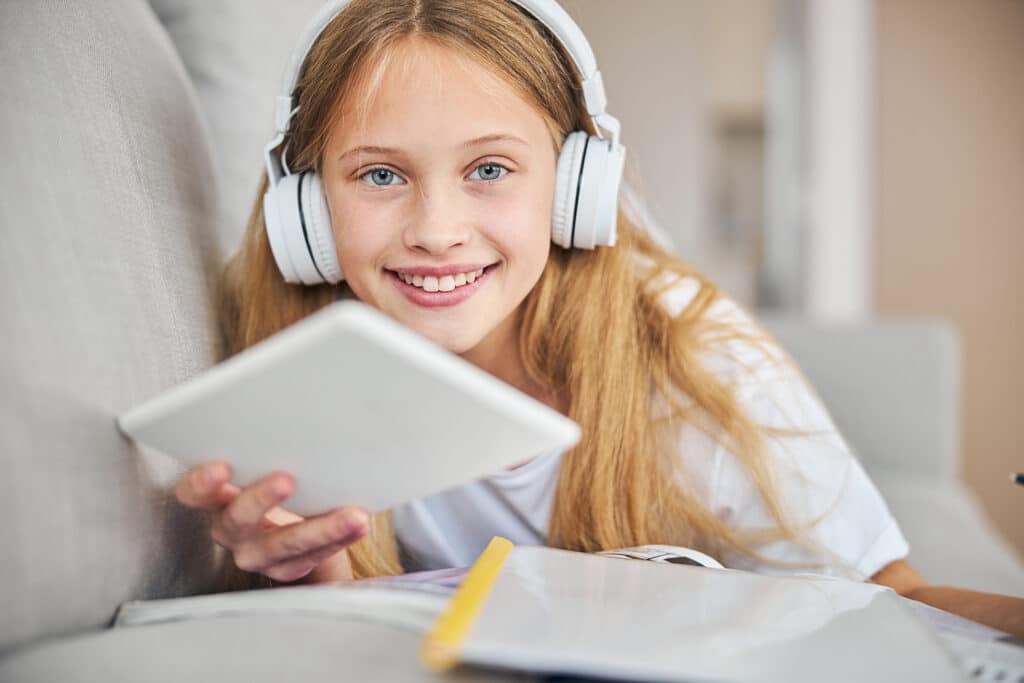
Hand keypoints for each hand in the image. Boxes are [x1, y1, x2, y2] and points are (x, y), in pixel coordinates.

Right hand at [174, 461, 369, 583]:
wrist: (292, 528)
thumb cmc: (275, 483)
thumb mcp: (261, 464)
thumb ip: (264, 447)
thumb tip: (300, 403)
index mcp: (216, 499)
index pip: (193, 493)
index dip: (201, 482)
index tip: (222, 466)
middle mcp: (230, 529)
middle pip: (238, 518)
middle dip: (261, 498)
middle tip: (287, 479)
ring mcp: (257, 553)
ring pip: (285, 543)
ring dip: (322, 528)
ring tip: (353, 515)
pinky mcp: (286, 569)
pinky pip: (313, 556)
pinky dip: (339, 538)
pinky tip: (357, 525)